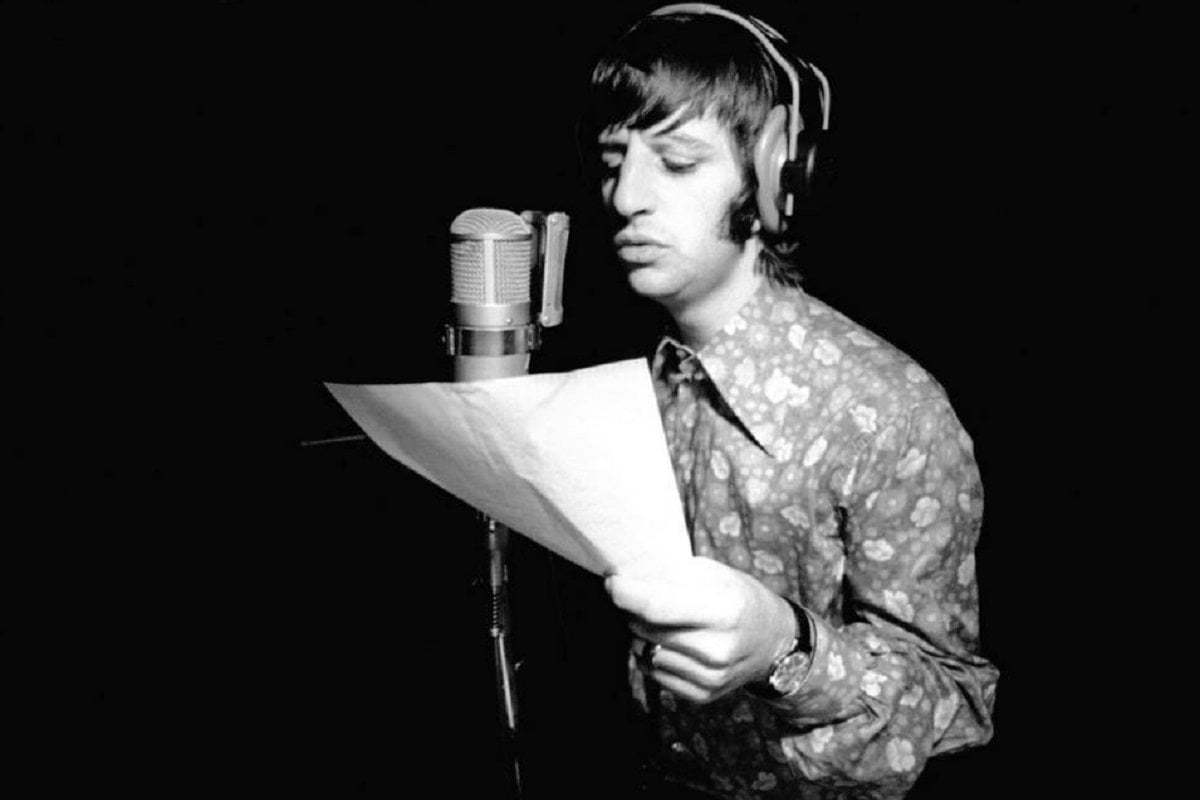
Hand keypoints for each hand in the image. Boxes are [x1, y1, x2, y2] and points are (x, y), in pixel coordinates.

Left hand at [605, 556, 795, 703]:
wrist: (771, 641)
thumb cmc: (738, 598)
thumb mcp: (714, 573)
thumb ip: (671, 573)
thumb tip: (627, 576)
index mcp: (725, 611)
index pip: (657, 606)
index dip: (626, 594)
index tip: (612, 582)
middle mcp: (718, 649)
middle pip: (646, 629)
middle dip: (633, 611)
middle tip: (642, 598)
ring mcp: (711, 677)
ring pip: (645, 652)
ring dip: (641, 634)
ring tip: (661, 622)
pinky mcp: (702, 695)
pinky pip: (653, 673)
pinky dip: (651, 655)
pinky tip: (668, 643)